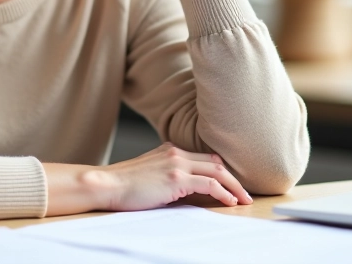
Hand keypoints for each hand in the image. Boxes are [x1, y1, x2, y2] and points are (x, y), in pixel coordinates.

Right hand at [90, 143, 252, 210]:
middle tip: (245, 193)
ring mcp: (177, 163)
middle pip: (216, 162)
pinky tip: (230, 202)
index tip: (232, 185)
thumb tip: (184, 193)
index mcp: (169, 150)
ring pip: (217, 171)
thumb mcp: (149, 175)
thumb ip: (167, 177)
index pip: (204, 158)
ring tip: (244, 200)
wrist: (106, 184)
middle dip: (234, 178)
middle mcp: (176, 152)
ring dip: (234, 186)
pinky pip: (210, 184)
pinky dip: (223, 192)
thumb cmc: (122, 185)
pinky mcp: (176, 177)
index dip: (221, 171)